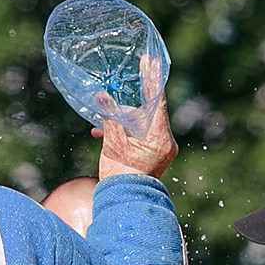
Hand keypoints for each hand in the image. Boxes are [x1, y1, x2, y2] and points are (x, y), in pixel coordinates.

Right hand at [94, 52, 176, 180]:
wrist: (125, 202)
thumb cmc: (121, 176)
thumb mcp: (113, 143)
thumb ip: (109, 117)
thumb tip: (101, 95)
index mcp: (160, 136)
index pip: (158, 101)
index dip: (153, 80)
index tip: (150, 61)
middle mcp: (164, 140)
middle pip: (150, 109)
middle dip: (140, 92)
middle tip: (142, 65)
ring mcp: (158, 147)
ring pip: (141, 121)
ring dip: (123, 117)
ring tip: (105, 117)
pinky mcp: (151, 153)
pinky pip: (138, 134)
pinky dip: (122, 131)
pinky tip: (100, 133)